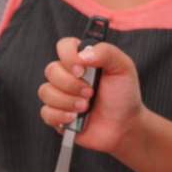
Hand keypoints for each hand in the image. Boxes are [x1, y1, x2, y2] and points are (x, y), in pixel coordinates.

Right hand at [38, 37, 146, 154]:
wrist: (125, 125)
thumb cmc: (124, 95)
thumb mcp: (123, 68)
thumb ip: (106, 52)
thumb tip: (82, 54)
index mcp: (82, 61)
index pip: (64, 46)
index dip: (68, 56)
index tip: (82, 69)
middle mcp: (68, 76)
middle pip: (51, 70)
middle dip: (71, 84)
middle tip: (90, 93)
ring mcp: (61, 96)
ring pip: (45, 92)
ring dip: (67, 101)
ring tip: (85, 107)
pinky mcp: (57, 116)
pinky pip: (46, 112)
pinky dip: (60, 116)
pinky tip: (75, 118)